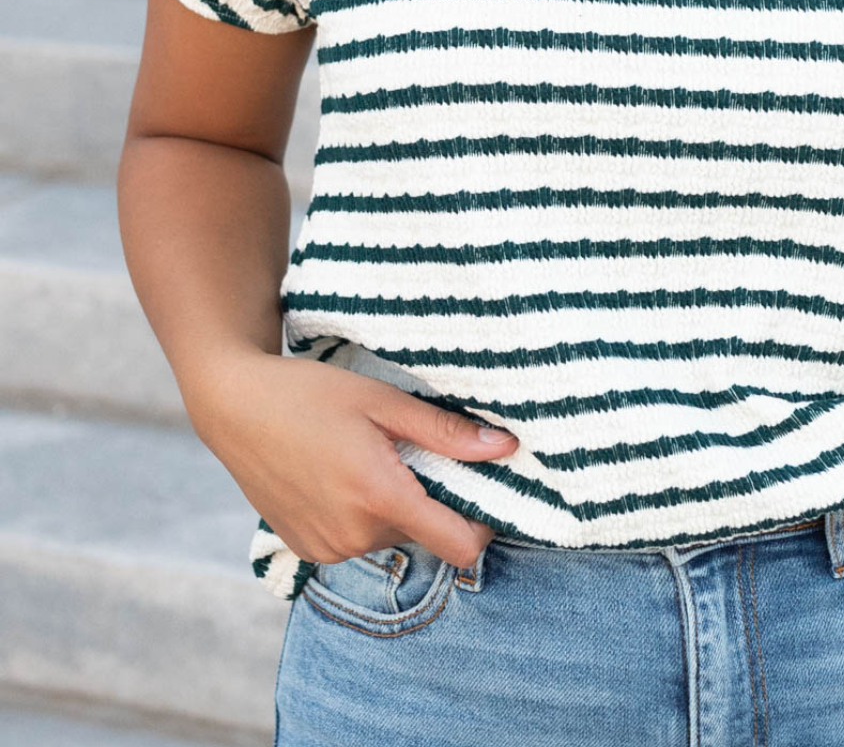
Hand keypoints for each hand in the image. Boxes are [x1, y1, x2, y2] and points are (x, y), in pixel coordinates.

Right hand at [185, 348, 519, 569]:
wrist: (235, 409)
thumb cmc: (311, 394)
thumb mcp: (383, 401)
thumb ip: (445, 431)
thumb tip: (505, 447)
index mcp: (379, 497)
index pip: (459, 546)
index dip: (482, 524)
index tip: (480, 489)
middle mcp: (355, 535)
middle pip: (424, 534)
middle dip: (429, 499)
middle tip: (410, 451)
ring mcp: (328, 549)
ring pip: (390, 536)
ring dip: (394, 506)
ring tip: (368, 457)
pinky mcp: (308, 551)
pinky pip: (357, 540)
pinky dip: (362, 515)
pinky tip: (340, 475)